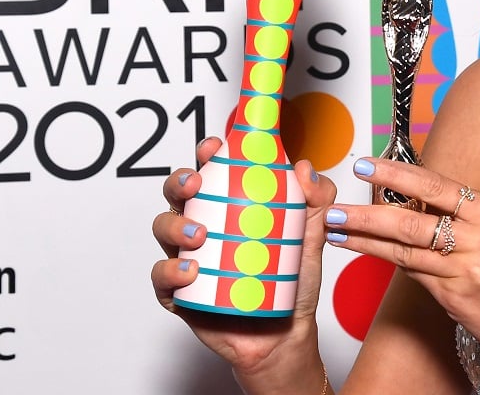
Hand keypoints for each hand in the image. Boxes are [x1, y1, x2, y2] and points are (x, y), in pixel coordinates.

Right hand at [150, 137, 337, 377]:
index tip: (213, 146)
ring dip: (174, 226)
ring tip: (199, 237)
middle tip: (195, 185)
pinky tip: (190, 270)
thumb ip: (317, 199)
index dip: (206, 154)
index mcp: (230, 206)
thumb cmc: (292, 279)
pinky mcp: (181, 292)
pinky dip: (170, 271)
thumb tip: (304, 168)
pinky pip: (162, 278)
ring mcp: (189, 257)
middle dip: (179, 182)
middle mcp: (205, 226)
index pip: (212, 171)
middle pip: (178, 195)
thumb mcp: (312, 235)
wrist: (285, 332)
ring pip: (164, 230)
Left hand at [324, 158, 479, 359]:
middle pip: (414, 218)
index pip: (437, 186)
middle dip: (369, 208)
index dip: (398, 174)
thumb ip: (467, 219)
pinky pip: (414, 274)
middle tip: (336, 201)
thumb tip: (420, 205)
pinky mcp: (458, 297)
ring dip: (365, 237)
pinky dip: (385, 262)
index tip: (368, 164)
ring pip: (406, 247)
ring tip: (335, 228)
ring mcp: (470, 267)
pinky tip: (361, 252)